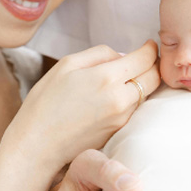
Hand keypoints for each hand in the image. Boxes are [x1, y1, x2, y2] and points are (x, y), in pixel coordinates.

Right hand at [8, 41, 159, 177]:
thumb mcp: (66, 65)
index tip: (146, 46)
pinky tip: (117, 98)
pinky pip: (134, 110)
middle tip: (142, 61)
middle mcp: (119, 99)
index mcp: (106, 77)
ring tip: (128, 78)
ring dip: (143, 84)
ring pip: (146, 95)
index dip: (149, 48)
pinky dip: (132, 100)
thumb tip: (122, 55)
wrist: (36, 145)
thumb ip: (98, 54)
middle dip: (152, 65)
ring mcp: (120, 118)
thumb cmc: (44, 103)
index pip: (145, 57)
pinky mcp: (117, 132)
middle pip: (154, 77)